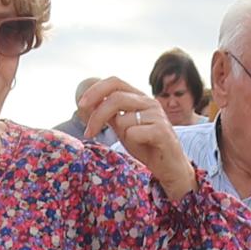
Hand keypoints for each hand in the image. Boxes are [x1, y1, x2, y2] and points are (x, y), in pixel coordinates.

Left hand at [77, 77, 199, 203]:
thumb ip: (107, 114)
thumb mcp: (122, 128)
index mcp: (139, 97)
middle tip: (89, 132)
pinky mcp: (162, 131)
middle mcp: (149, 102)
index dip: (95, 90)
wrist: (170, 167)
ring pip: (123, 119)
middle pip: (115, 98)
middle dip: (97, 116)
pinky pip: (133, 133)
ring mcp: (157, 115)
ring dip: (122, 134)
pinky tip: (145, 147)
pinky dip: (133, 142)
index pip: (114, 81)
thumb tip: (85, 104)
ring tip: (134, 143)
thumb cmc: (146, 146)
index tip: (81, 105)